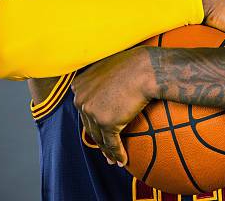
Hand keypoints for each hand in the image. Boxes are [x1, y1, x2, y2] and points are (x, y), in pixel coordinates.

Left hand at [71, 46, 153, 165]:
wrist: (146, 68)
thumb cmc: (133, 65)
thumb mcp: (107, 69)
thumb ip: (100, 82)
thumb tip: (104, 94)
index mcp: (79, 85)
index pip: (85, 109)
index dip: (92, 122)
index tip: (99, 130)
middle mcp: (80, 98)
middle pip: (89, 125)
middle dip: (98, 139)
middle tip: (106, 150)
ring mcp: (92, 111)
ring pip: (99, 137)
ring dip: (107, 151)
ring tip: (113, 159)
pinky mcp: (106, 122)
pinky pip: (111, 143)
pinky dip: (117, 154)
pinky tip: (122, 160)